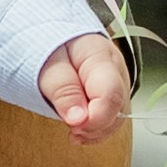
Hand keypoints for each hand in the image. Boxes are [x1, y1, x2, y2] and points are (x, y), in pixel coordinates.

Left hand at [37, 32, 131, 147]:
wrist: (54, 34)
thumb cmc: (51, 46)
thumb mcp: (48, 64)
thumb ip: (63, 89)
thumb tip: (78, 118)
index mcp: (102, 57)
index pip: (111, 94)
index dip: (95, 118)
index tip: (74, 126)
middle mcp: (117, 71)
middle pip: (118, 109)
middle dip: (95, 128)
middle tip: (71, 130)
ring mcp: (118, 84)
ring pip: (118, 117)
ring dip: (96, 131)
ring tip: (73, 132)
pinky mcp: (112, 95)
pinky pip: (112, 118)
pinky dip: (96, 129)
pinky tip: (80, 131)